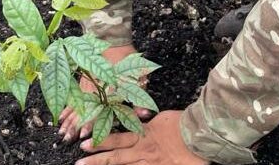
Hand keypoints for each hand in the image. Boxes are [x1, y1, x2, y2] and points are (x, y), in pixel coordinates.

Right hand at [58, 44, 151, 141]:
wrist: (110, 39)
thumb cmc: (126, 57)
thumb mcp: (139, 75)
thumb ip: (140, 96)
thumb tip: (144, 113)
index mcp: (108, 87)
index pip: (98, 108)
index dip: (91, 121)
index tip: (85, 133)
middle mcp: (94, 88)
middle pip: (83, 109)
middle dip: (76, 125)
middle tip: (69, 139)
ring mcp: (85, 85)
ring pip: (75, 106)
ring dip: (68, 121)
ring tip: (62, 135)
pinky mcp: (81, 82)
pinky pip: (71, 98)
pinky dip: (66, 110)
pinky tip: (60, 119)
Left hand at [77, 110, 207, 164]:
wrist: (200, 133)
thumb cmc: (182, 123)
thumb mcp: (161, 118)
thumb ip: (147, 122)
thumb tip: (139, 118)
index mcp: (144, 134)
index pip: (118, 138)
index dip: (101, 141)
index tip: (84, 143)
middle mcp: (144, 150)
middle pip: (117, 156)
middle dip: (97, 160)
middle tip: (79, 162)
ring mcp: (152, 163)